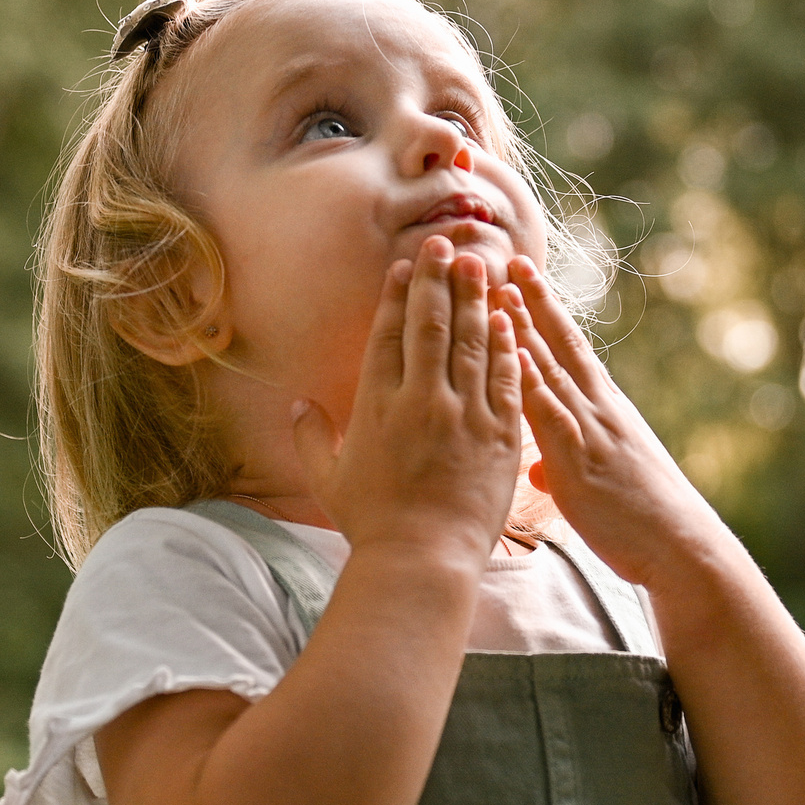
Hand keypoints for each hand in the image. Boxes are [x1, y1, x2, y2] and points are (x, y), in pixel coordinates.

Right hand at [291, 236, 524, 561]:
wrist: (423, 561)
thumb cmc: (371, 524)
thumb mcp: (327, 479)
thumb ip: (311, 438)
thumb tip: (297, 406)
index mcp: (377, 406)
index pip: (389, 335)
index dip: (398, 295)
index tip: (407, 266)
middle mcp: (421, 401)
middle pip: (431, 325)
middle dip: (438, 279)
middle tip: (446, 243)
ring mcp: (464, 415)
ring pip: (472, 341)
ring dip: (475, 298)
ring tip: (478, 263)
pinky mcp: (499, 434)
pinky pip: (505, 378)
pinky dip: (507, 344)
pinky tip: (507, 317)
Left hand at [505, 254, 721, 589]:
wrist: (681, 548)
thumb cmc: (641, 522)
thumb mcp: (600, 485)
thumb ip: (566, 467)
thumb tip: (540, 470)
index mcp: (603, 410)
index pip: (569, 349)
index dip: (545, 311)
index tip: (523, 276)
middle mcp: (598, 410)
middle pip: (560, 344)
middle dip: (532, 301)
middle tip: (507, 259)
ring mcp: (590, 431)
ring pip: (551, 368)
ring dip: (523, 328)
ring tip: (499, 288)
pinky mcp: (580, 461)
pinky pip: (550, 414)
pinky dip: (530, 381)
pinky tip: (511, 355)